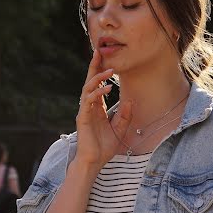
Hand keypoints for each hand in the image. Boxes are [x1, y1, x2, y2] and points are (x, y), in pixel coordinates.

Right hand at [76, 48, 132, 167]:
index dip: (100, 71)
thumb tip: (130, 101)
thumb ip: (125, 116)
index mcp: (97, 108)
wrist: (94, 161)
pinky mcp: (82, 118)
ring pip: (87, 89)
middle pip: (90, 82)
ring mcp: (85, 111)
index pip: (97, 85)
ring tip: (109, 70)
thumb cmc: (104, 147)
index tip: (104, 58)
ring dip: (98, 78)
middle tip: (98, 51)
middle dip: (94, 66)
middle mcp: (89, 107)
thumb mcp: (120, 129)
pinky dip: (97, 93)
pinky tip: (106, 88)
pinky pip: (88, 101)